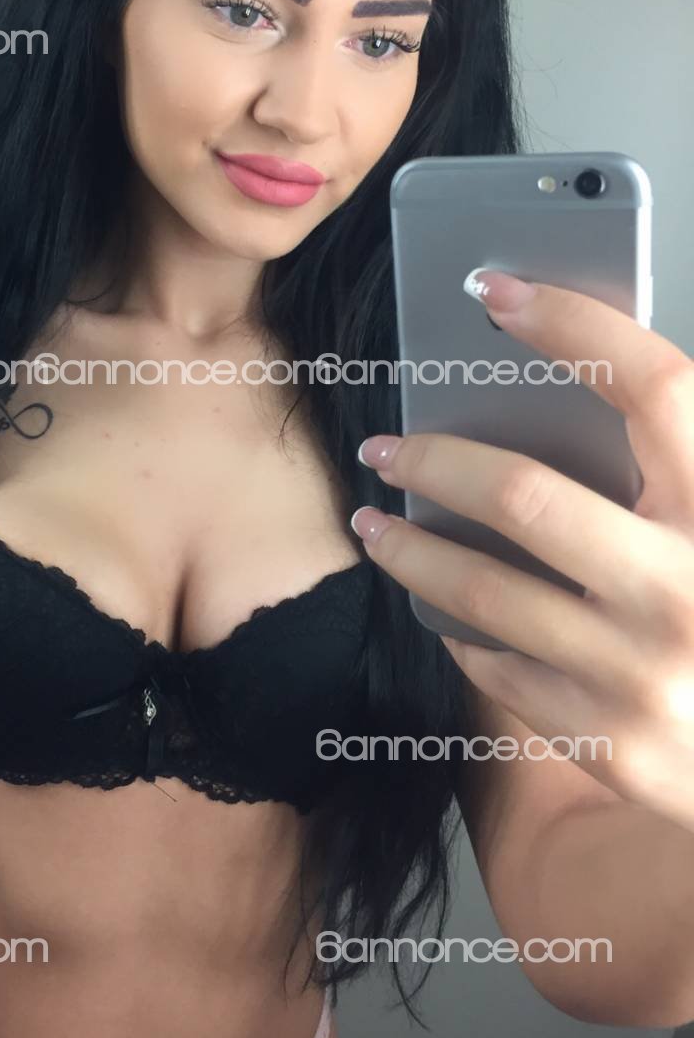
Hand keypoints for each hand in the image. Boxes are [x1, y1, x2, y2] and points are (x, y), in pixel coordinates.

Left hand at [350, 268, 693, 832]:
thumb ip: (676, 468)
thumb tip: (570, 390)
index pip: (654, 386)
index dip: (573, 324)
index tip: (496, 292)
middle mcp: (691, 587)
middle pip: (524, 494)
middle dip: (433, 460)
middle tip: (385, 447)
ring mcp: (648, 674)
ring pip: (483, 591)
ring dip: (409, 551)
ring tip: (375, 523)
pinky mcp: (615, 745)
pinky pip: (502, 671)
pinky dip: (466, 635)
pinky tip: (451, 616)